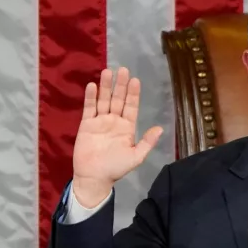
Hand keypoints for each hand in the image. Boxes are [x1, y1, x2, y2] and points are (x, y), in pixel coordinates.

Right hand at [72, 67, 162, 205]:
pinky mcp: (86, 124)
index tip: (135, 80)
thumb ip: (147, 142)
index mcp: (127, 127)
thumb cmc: (116, 168)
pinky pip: (89, 108)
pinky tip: (93, 85)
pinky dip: (91, 97)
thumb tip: (160, 128)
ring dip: (106, 87)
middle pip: (118, 99)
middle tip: (123, 69)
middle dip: (121, 85)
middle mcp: (114, 121)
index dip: (133, 94)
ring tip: (108, 72)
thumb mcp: (135, 157)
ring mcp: (100, 121)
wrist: (94, 177)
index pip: (131, 106)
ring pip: (104, 100)